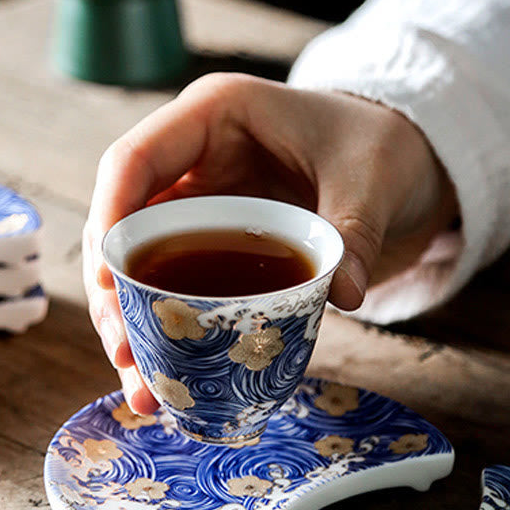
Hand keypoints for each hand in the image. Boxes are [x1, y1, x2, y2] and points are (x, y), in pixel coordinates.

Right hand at [83, 73, 455, 412]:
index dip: (109, 218)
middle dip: (116, 296)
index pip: (134, 160)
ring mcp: (198, 208)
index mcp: (213, 117)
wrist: (401, 166)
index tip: (108, 284)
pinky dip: (170, 333)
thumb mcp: (373, 179)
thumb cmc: (379, 147)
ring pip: (141, 268)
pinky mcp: (213, 247)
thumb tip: (343, 296)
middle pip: (125, 227)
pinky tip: (171, 380)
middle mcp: (191, 163)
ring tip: (145, 392)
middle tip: (126, 354)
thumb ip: (356, 231)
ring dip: (137, 328)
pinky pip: (177, 289)